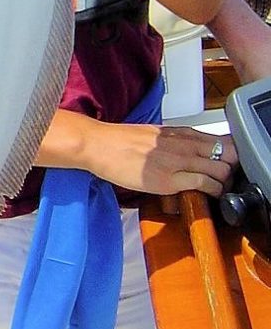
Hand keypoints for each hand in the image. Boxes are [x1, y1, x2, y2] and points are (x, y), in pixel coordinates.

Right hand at [87, 121, 237, 197]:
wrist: (98, 144)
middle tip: (223, 180)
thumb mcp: (154, 134)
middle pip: (228, 153)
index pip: (222, 139)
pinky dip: (212, 192)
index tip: (226, 165)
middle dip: (231, 169)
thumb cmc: (120, 141)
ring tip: (215, 190)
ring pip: (220, 169)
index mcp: (180, 132)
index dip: (230, 155)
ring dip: (223, 182)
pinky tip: (206, 196)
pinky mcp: (169, 179)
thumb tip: (188, 152)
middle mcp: (182, 143)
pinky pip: (204, 184)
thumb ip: (174, 141)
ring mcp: (177, 160)